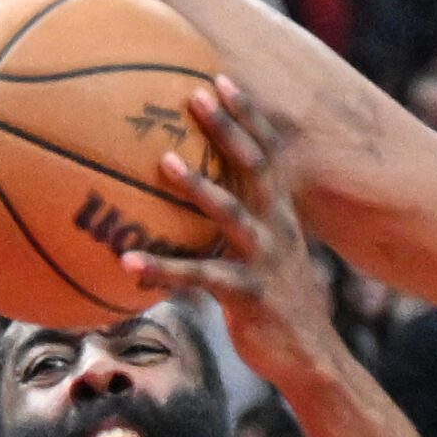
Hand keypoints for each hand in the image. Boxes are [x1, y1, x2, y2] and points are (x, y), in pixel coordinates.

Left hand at [121, 80, 340, 388]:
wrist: (309, 359)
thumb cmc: (273, 303)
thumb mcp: (261, 256)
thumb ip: (233, 227)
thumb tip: (188, 204)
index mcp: (281, 215)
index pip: (268, 153)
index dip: (247, 115)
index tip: (219, 77)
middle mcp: (279, 228)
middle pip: (256, 167)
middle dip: (229, 128)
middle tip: (195, 93)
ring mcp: (266, 261)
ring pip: (232, 214)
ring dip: (199, 186)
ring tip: (164, 162)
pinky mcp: (249, 296)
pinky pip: (201, 278)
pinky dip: (163, 269)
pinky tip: (127, 263)